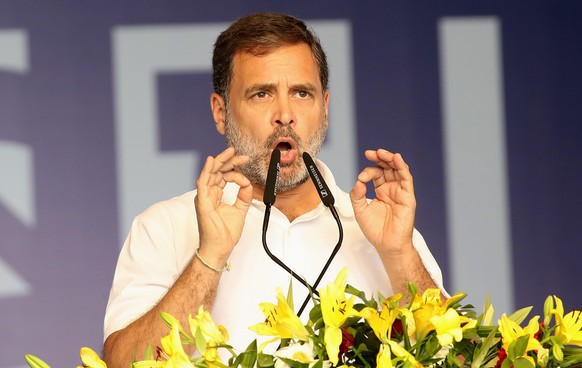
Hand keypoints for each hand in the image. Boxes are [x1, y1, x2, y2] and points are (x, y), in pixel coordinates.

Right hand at [194, 147, 251, 265]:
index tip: (245, 163)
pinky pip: (203, 182)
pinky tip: (212, 161)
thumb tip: (247, 183)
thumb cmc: (225, 232)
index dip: (234, 167)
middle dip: (229, 161)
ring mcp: (204, 197)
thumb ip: (244, 195)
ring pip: (210, 173)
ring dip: (220, 161)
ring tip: (230, 152)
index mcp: (215, 195)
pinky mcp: (202, 202)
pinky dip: (206, 171)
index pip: (223, 175)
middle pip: (217, 171)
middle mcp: (208, 194)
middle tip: (240, 155)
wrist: (220, 247)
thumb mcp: (240, 209)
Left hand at [349, 149, 415, 255]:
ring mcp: (400, 192)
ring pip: (398, 170)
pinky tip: (397, 159)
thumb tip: (358, 181)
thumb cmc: (376, 230)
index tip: (361, 178)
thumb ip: (357, 195)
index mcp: (381, 191)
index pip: (376, 174)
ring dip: (391, 159)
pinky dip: (402, 167)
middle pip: (388, 168)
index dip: (368, 172)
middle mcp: (391, 189)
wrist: (386, 244)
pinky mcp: (408, 197)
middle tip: (370, 153)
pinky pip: (407, 179)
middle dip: (379, 158)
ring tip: (382, 153)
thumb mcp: (360, 210)